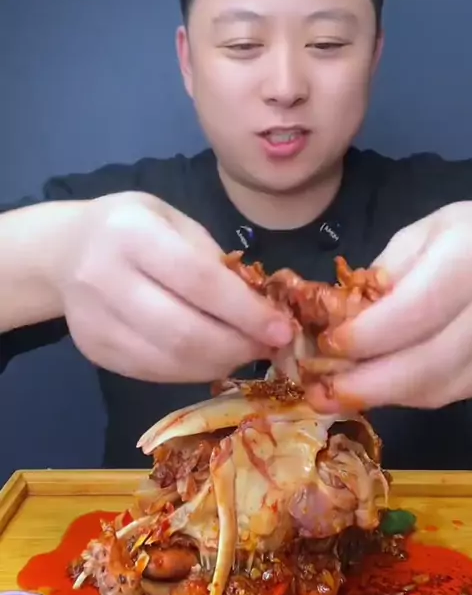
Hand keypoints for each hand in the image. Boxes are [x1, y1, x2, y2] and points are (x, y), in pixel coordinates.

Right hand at [53, 192, 291, 382]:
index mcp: (131, 234)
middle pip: (183, 332)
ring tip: (246, 351)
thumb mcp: (175, 222)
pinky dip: (192, 371)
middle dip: (238, 346)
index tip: (283, 329)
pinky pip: (153, 372)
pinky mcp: (94, 351)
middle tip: (270, 346)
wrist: (65, 250)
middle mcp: (105, 278)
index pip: (198, 281)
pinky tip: (213, 357)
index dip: (246, 312)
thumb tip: (261, 309)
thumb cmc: (133, 227)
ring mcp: (95, 321)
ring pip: (169, 361)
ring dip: (219, 363)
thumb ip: (214, 261)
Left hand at [305, 201, 471, 411]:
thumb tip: (347, 315)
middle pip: (428, 364)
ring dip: (384, 396)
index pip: (414, 311)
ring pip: (440, 388)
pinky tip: (380, 386)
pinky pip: (452, 392)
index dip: (366, 335)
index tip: (327, 343)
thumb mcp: (427, 233)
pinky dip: (410, 394)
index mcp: (469, 261)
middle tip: (322, 390)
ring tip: (340, 394)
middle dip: (367, 384)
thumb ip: (388, 272)